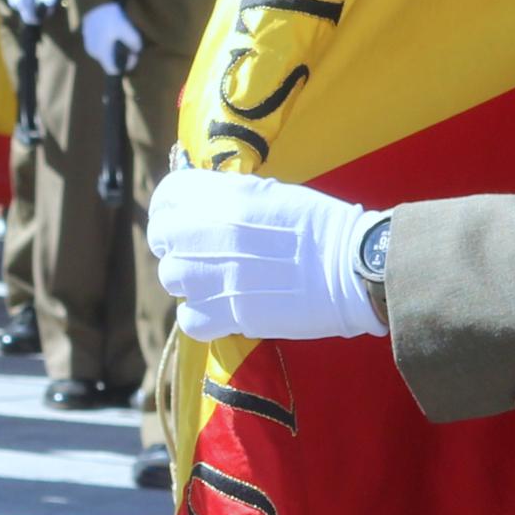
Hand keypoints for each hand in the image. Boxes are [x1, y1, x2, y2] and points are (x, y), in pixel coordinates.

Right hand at [82, 1, 143, 75]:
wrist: (96, 4)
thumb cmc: (111, 18)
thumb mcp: (127, 30)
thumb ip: (135, 44)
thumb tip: (136, 50)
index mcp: (103, 54)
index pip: (114, 71)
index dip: (126, 66)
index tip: (133, 55)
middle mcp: (94, 53)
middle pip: (110, 62)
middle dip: (121, 56)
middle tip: (129, 45)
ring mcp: (89, 46)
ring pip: (105, 53)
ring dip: (114, 49)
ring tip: (120, 37)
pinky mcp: (87, 38)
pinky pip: (99, 46)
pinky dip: (107, 43)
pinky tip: (112, 32)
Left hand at [149, 167, 383, 344]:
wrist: (351, 266)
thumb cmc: (322, 225)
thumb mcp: (271, 194)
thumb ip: (230, 198)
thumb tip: (206, 207)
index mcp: (222, 196)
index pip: (167, 196)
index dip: (170, 209)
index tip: (181, 222)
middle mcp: (208, 231)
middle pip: (163, 239)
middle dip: (177, 247)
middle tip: (200, 257)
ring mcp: (213, 274)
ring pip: (172, 279)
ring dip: (189, 282)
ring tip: (216, 284)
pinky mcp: (226, 313)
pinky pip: (188, 319)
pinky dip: (201, 319)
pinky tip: (223, 312)